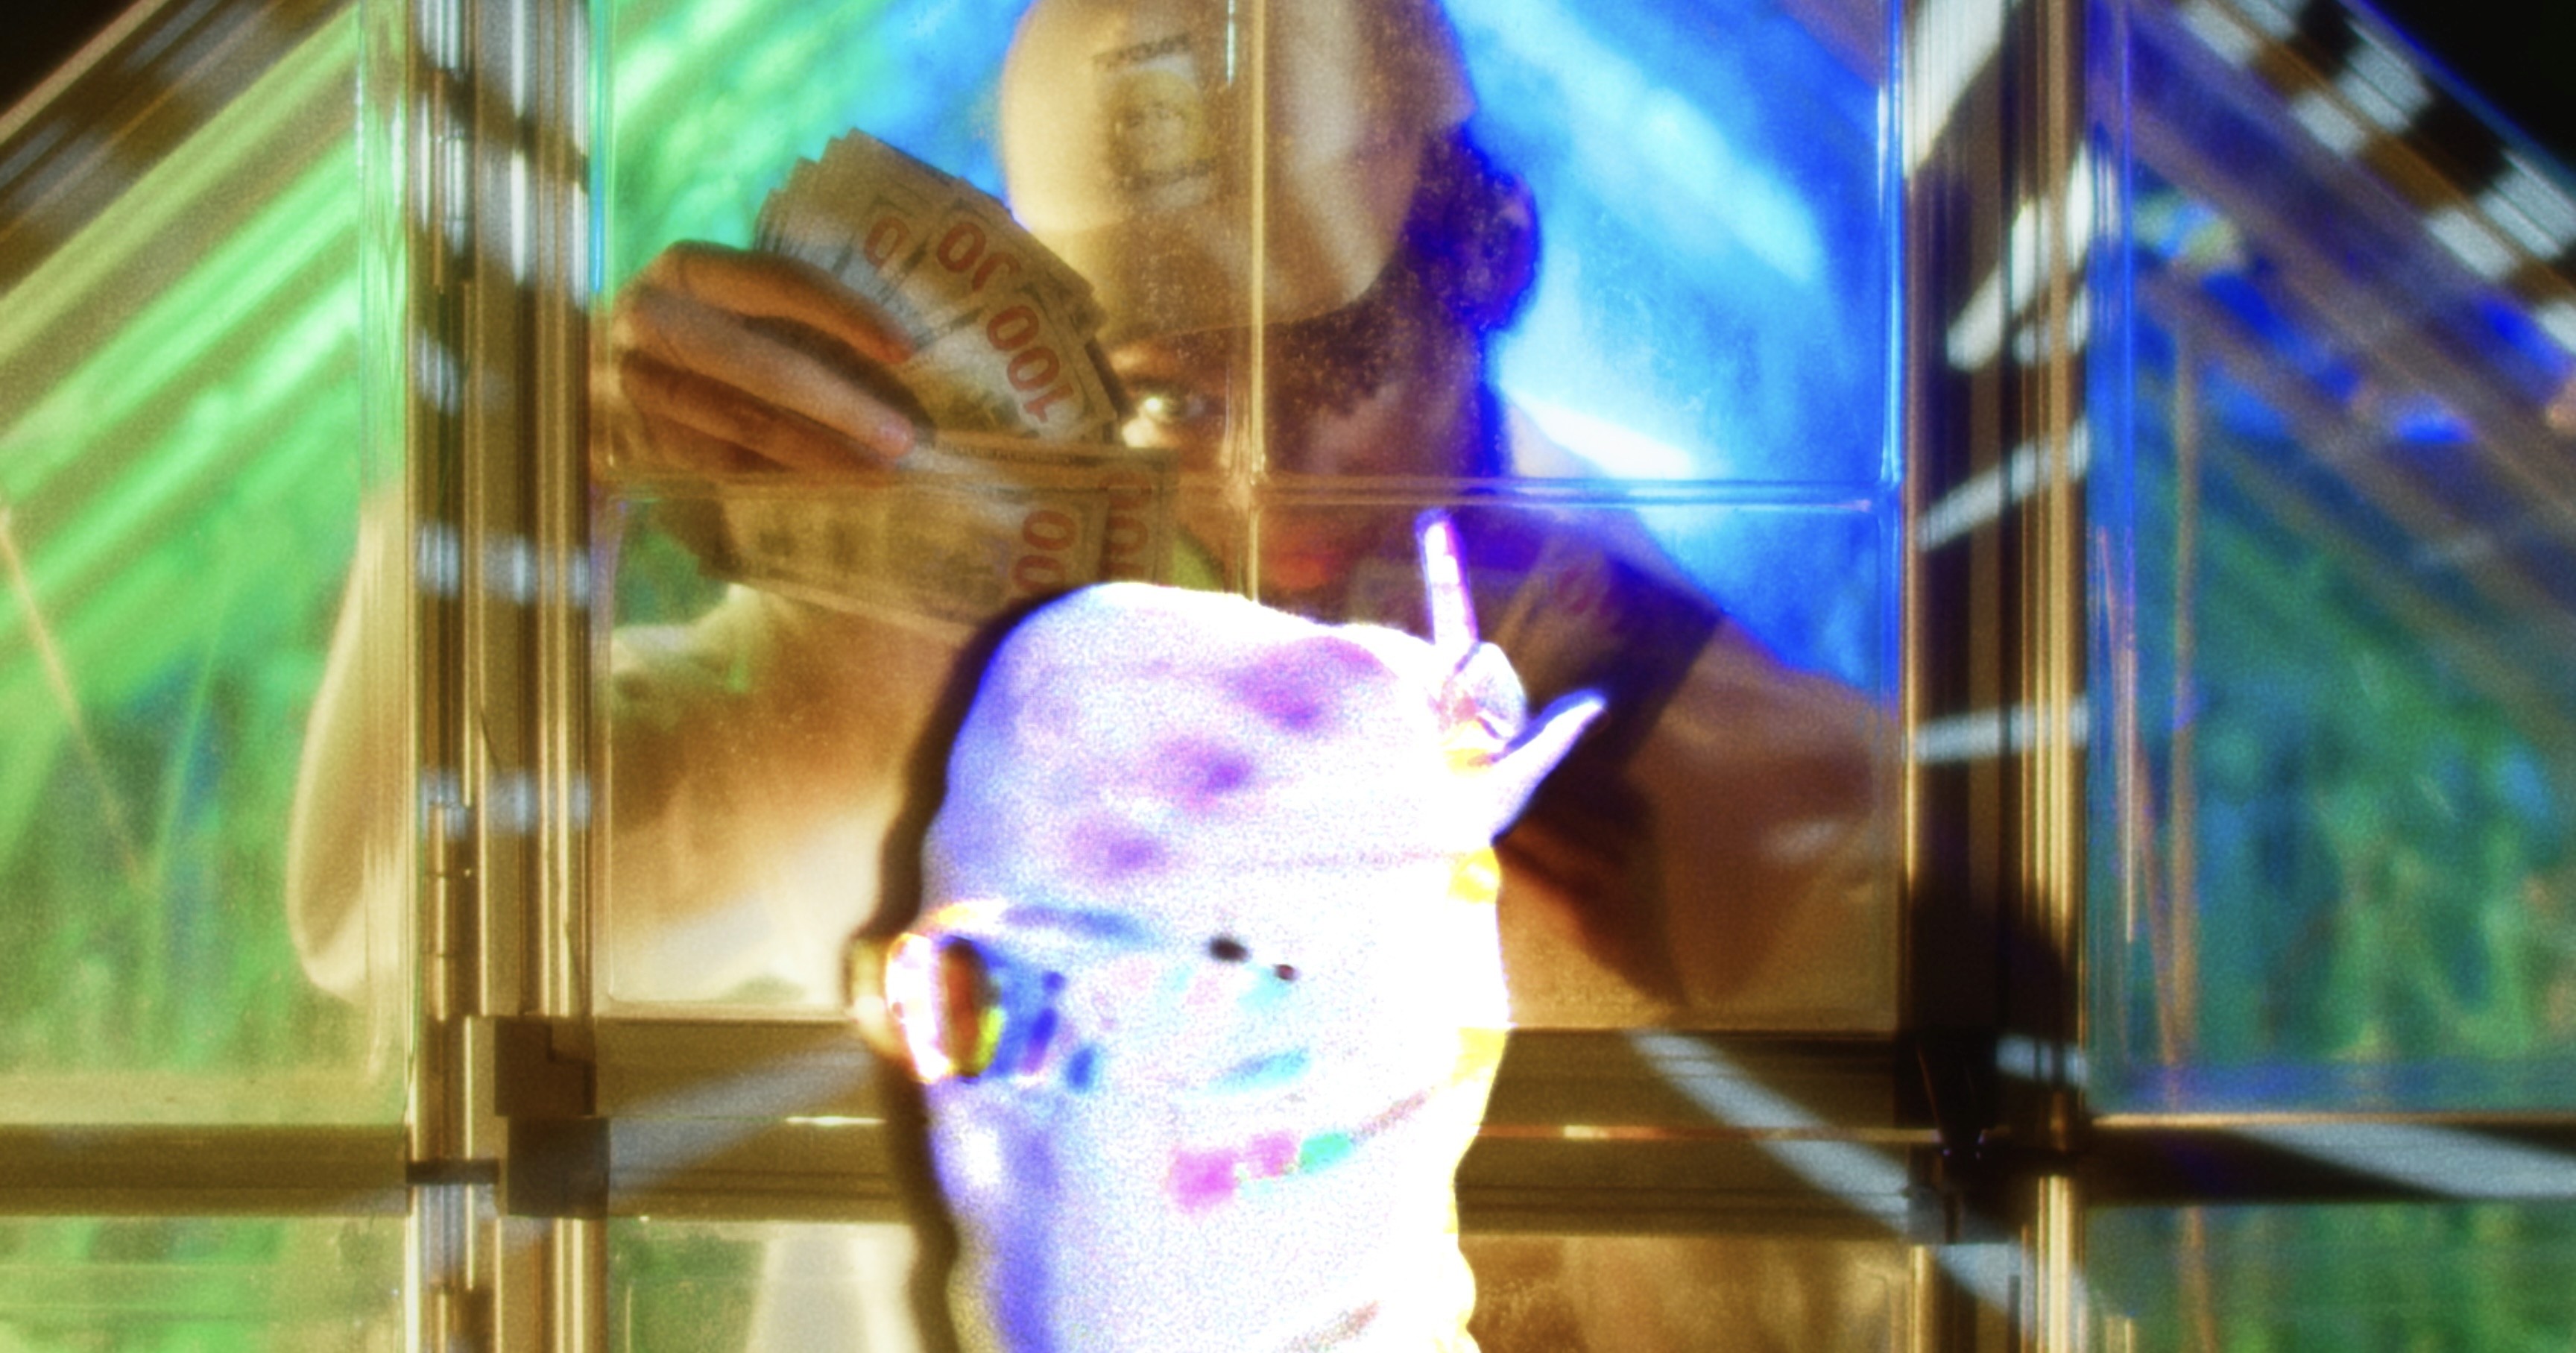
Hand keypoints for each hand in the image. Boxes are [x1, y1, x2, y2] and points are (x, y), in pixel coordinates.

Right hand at [605, 241, 922, 476]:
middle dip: (840, 405)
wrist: (572, 374)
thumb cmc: (680, 332)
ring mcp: (636, 383)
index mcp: (687, 268)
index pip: (779, 282)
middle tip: (902, 438)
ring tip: (878, 473)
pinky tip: (827, 487)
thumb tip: (890, 354)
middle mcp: (652, 318)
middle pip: (762, 365)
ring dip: (818, 453)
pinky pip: (718, 461)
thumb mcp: (716, 302)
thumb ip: (778, 316)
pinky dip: (779, 475)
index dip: (847, 314)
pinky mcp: (629, 440)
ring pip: (741, 423)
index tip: (907, 349)